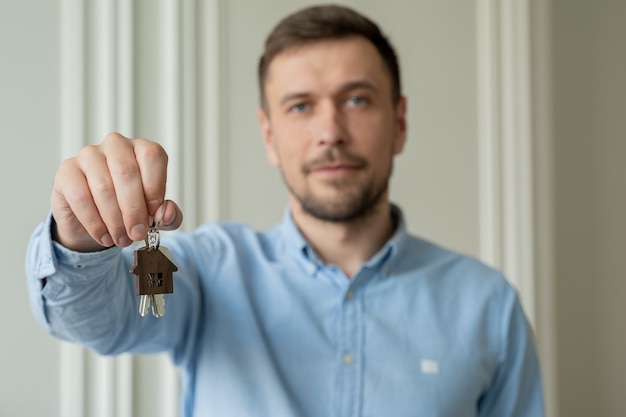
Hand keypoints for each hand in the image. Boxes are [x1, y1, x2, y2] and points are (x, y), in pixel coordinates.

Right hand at [51, 132, 182, 251]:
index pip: (152, 157)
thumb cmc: (129, 208)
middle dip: (134, 209)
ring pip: (103, 186)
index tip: (154, 214)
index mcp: (142, 149)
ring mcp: (89, 155)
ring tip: (121, 239)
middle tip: (137, 233)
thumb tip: (167, 213)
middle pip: (127, 172)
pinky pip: (81, 196)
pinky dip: (94, 222)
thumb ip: (169, 215)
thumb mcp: (155, 215)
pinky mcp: (67, 171)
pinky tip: (104, 236)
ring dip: (115, 219)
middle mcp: (116, 145)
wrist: (95, 220)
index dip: (155, 187)